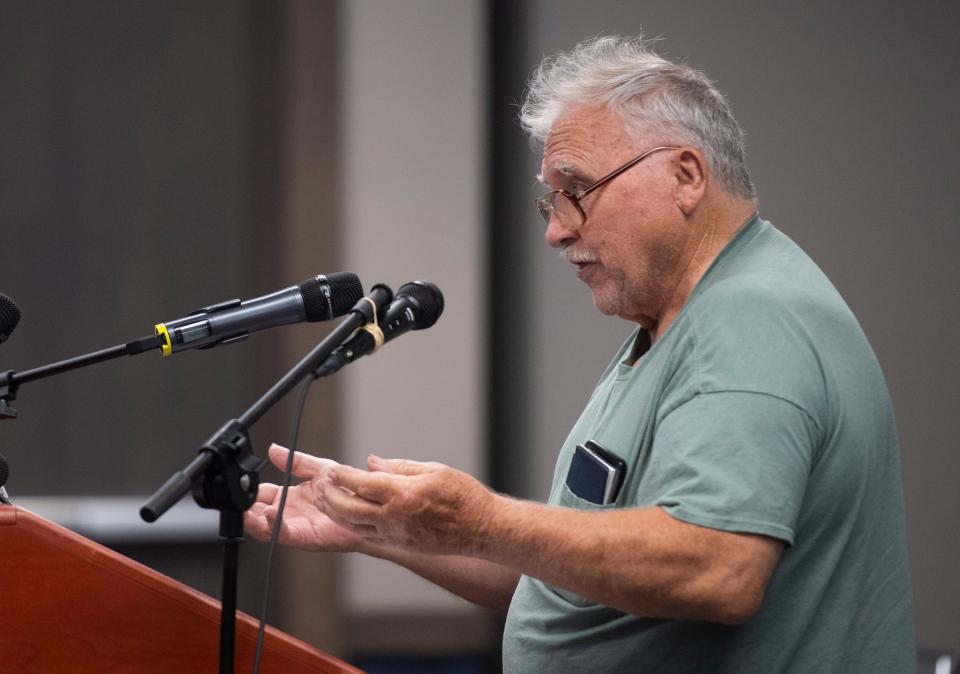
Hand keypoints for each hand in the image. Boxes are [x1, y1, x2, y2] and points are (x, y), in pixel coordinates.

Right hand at [244, 444, 363, 552]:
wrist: (369, 507)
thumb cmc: (348, 491)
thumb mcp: (319, 469)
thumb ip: (295, 461)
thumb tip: (273, 449)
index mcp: (290, 498)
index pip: (261, 496)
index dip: (248, 492)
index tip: (239, 485)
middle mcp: (290, 514)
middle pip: (258, 514)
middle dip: (245, 509)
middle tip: (236, 502)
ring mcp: (297, 526)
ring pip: (266, 527)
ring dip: (254, 520)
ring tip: (245, 511)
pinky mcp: (306, 537)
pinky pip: (285, 534)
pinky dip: (275, 525)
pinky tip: (270, 514)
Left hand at [315, 455, 496, 555]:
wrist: (482, 529)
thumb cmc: (463, 496)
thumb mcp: (434, 469)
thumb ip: (399, 467)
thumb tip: (371, 463)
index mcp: (402, 494)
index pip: (361, 484)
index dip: (341, 477)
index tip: (330, 470)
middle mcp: (394, 518)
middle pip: (348, 509)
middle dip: (328, 496)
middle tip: (318, 485)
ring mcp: (395, 534)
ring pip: (353, 526)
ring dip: (334, 513)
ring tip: (322, 501)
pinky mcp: (400, 545)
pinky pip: (367, 536)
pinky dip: (351, 525)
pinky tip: (344, 517)